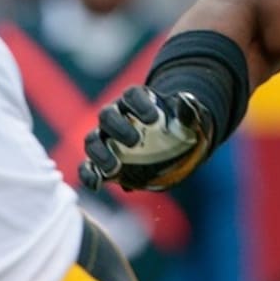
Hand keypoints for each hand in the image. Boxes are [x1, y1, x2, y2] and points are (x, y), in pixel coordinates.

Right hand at [80, 85, 213, 191]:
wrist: (174, 147)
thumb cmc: (180, 128)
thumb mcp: (191, 120)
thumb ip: (188, 111)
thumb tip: (185, 99)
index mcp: (137, 101)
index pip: (132, 95)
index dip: (139, 104)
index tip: (153, 119)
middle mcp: (117, 116)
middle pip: (107, 115)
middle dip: (118, 128)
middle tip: (134, 141)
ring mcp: (107, 139)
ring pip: (93, 140)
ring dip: (100, 154)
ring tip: (114, 168)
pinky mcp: (103, 162)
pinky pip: (88, 167)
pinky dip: (89, 175)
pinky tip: (97, 185)